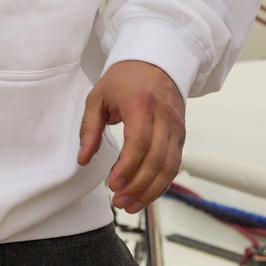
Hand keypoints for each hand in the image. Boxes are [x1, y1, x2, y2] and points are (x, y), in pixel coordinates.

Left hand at [78, 60, 184, 212]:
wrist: (158, 61)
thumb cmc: (126, 79)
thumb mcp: (98, 97)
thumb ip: (89, 129)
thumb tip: (84, 159)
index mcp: (141, 104)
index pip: (140, 142)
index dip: (128, 167)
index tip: (113, 184)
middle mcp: (164, 117)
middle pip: (157, 159)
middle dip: (139, 185)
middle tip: (119, 200)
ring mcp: (176, 127)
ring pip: (170, 166)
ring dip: (152, 190)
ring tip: (131, 205)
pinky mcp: (181, 135)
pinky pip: (175, 164)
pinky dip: (162, 183)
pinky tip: (146, 195)